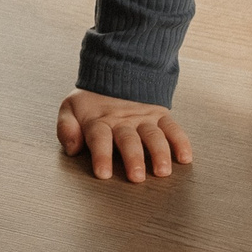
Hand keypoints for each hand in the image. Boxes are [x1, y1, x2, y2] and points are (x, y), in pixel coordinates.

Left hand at [57, 92, 191, 181]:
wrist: (115, 75)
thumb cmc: (91, 103)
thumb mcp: (70, 109)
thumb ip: (66, 128)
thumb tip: (72, 148)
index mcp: (99, 121)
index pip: (100, 139)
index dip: (102, 155)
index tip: (104, 173)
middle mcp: (123, 121)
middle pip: (129, 140)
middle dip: (133, 158)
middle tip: (136, 177)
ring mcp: (143, 118)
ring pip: (153, 135)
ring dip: (159, 153)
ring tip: (162, 171)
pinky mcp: (160, 116)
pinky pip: (173, 128)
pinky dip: (181, 141)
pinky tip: (185, 157)